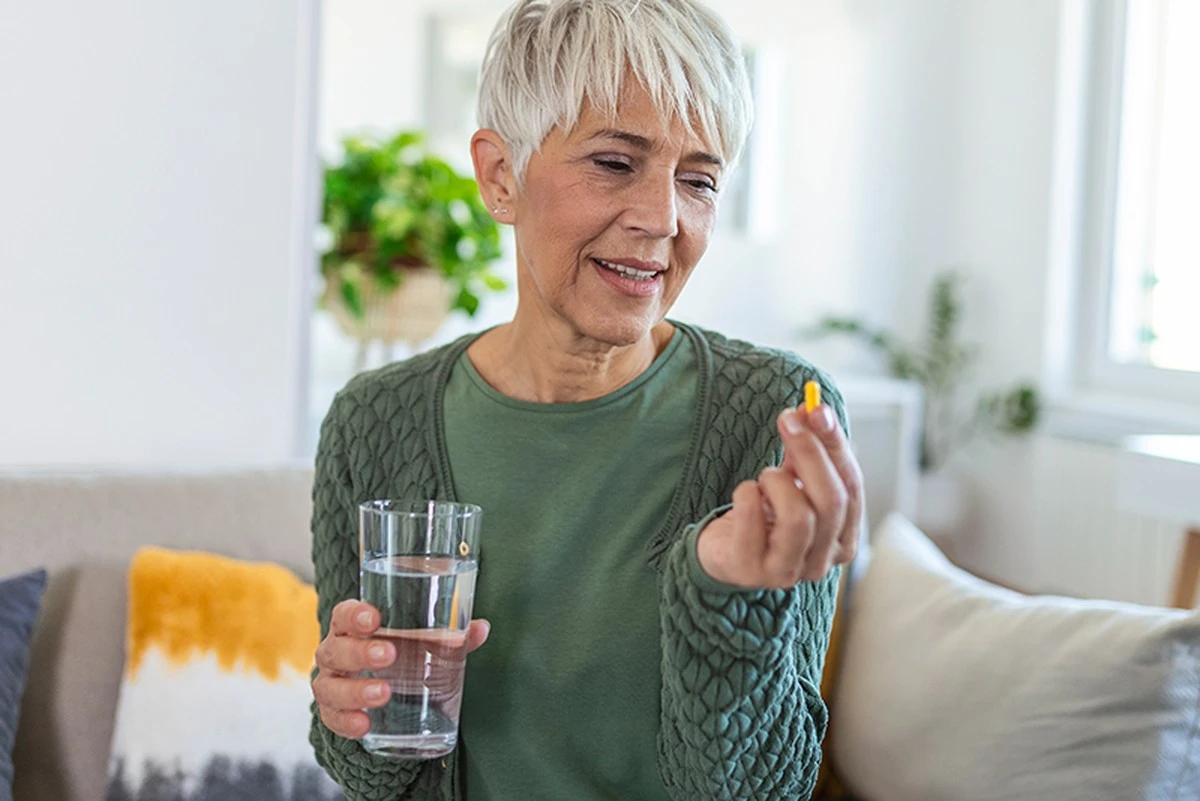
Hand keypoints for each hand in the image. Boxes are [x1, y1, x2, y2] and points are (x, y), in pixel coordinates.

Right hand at [311, 599, 490, 738]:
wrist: (383, 691)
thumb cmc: (402, 655)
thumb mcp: (422, 644)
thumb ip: (450, 635)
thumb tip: (480, 628)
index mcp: (354, 628)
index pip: (344, 615)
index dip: (354, 615)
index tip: (373, 617)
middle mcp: (336, 654)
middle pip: (335, 649)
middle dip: (360, 652)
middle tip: (389, 654)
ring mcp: (332, 684)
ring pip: (329, 686)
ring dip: (355, 690)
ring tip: (383, 693)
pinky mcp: (334, 713)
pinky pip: (332, 719)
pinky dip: (347, 722)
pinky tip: (365, 724)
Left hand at [696, 403, 862, 588]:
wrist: (723, 552)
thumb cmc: (766, 515)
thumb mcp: (793, 481)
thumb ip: (807, 449)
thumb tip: (813, 407)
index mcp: (843, 537)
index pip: (852, 487)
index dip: (835, 445)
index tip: (817, 409)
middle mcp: (822, 561)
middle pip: (832, 500)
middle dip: (810, 452)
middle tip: (787, 420)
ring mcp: (787, 571)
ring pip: (800, 517)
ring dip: (777, 481)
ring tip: (764, 477)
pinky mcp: (749, 570)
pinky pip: (754, 523)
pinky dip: (748, 495)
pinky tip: (745, 493)